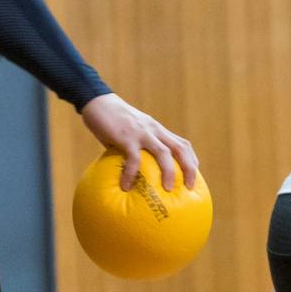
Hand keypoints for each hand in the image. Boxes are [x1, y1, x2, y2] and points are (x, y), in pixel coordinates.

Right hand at [80, 93, 198, 191]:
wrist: (97, 102)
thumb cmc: (111, 120)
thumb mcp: (128, 134)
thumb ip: (133, 149)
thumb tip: (131, 174)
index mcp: (157, 129)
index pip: (182, 144)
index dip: (191, 160)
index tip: (194, 176)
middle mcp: (154, 129)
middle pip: (180, 148)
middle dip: (189, 168)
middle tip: (189, 187)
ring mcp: (142, 132)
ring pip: (164, 152)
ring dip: (169, 171)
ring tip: (168, 189)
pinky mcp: (126, 136)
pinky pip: (133, 158)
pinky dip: (132, 173)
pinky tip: (126, 186)